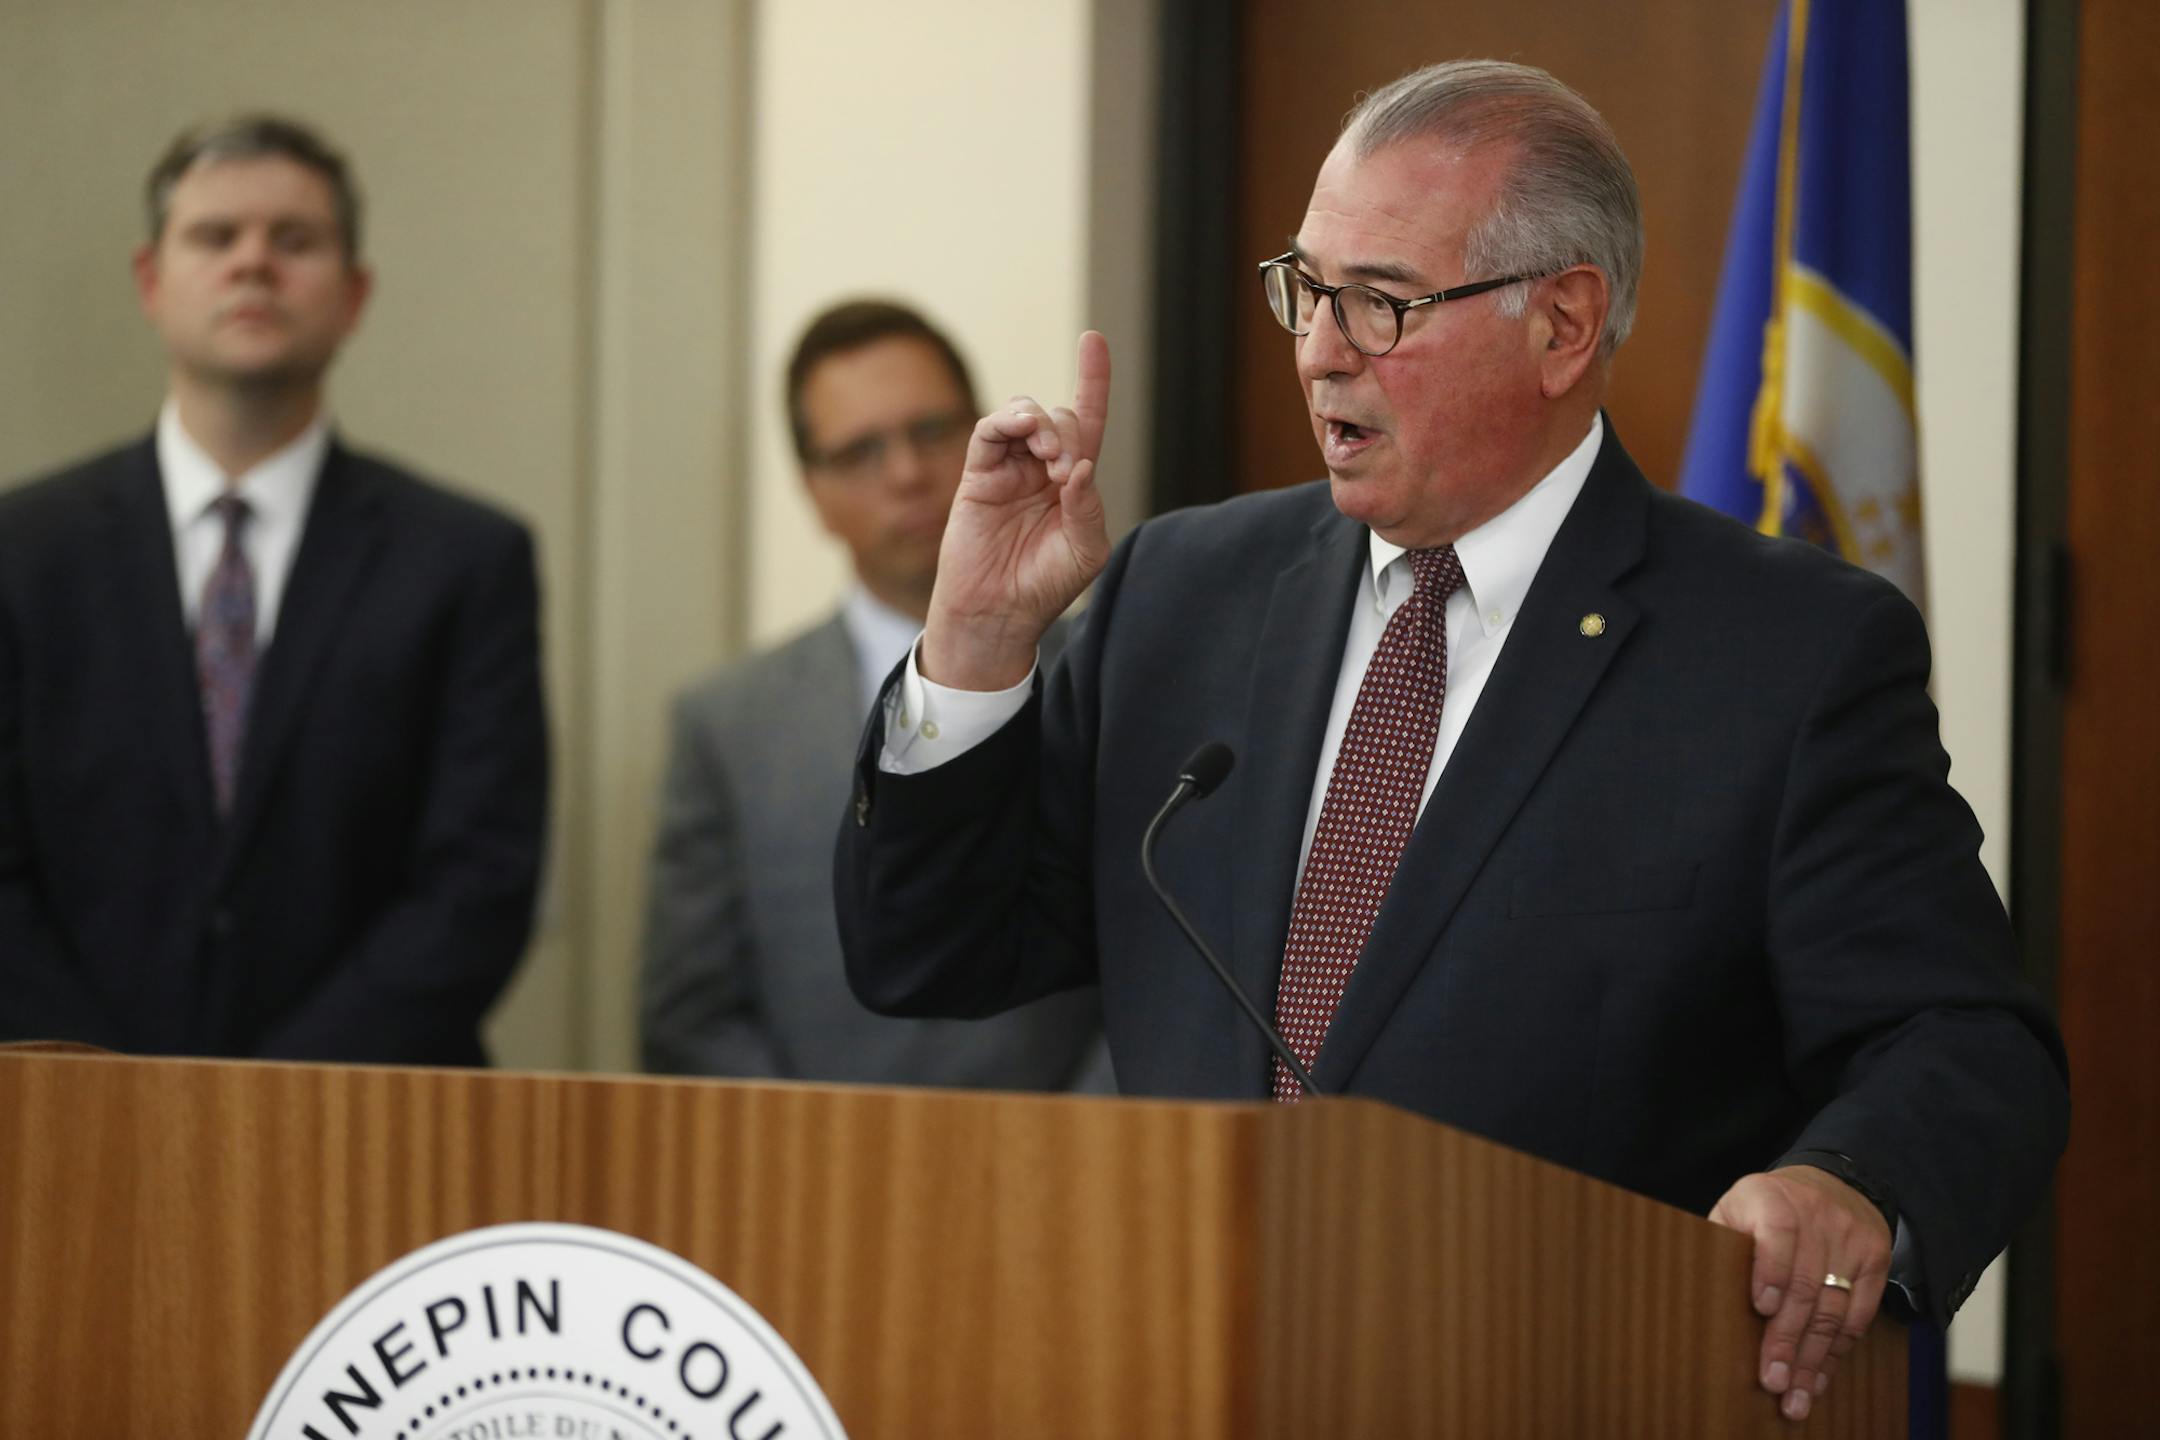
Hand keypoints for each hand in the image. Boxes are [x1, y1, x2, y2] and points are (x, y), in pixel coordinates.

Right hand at [921, 331, 1111, 689]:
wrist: (997, 613)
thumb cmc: (1044, 586)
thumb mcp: (1085, 551)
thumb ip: (1089, 507)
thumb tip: (1079, 466)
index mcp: (1073, 482)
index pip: (1088, 421)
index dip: (1092, 380)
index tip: (1092, 340)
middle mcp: (1041, 468)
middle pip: (1063, 416)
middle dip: (1072, 432)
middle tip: (1067, 472)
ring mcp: (1009, 468)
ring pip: (1028, 414)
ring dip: (1045, 425)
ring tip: (1050, 459)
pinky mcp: (978, 474)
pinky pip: (991, 430)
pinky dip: (1010, 422)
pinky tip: (1028, 437)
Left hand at [1708, 1165, 1893, 1421]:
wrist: (1832, 1184)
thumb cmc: (1766, 1208)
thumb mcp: (1735, 1208)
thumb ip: (1721, 1243)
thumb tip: (1697, 1297)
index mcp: (1772, 1198)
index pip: (1778, 1233)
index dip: (1771, 1271)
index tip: (1761, 1308)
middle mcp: (1817, 1216)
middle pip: (1806, 1285)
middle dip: (1787, 1339)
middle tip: (1773, 1379)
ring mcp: (1851, 1239)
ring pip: (1833, 1310)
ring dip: (1813, 1359)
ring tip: (1795, 1395)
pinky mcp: (1875, 1261)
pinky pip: (1858, 1317)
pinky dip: (1836, 1353)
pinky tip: (1819, 1377)